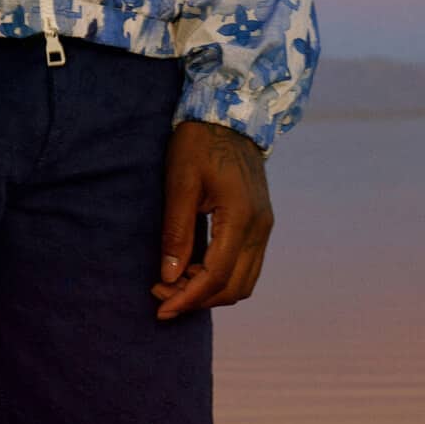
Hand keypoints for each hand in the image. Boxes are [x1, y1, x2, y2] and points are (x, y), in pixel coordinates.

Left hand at [151, 119, 272, 319]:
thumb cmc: (198, 143)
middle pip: (235, 287)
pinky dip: (220, 276)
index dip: (188, 298)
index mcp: (241, 217)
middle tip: (162, 295)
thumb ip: (177, 232)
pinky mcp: (260, 223)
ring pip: (244, 281)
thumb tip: (169, 278)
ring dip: (210, 291)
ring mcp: (264, 226)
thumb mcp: (179, 183)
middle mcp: (260, 228)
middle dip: (198, 299)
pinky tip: (193, 269)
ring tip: (174, 284)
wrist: (229, 115)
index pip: (217, 276)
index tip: (160, 308)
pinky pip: (245, 265)